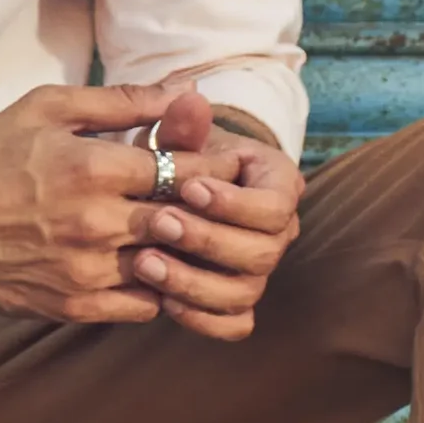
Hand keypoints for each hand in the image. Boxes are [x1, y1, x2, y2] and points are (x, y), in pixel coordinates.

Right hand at [0, 81, 266, 327]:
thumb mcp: (48, 109)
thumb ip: (121, 101)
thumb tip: (184, 91)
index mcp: (94, 168)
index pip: (188, 169)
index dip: (217, 167)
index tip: (233, 165)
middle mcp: (96, 223)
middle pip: (187, 219)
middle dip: (214, 210)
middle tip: (230, 203)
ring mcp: (87, 270)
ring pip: (171, 266)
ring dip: (189, 251)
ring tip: (199, 235)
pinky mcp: (76, 305)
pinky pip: (145, 305)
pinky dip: (159, 287)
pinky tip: (156, 266)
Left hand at [116, 85, 302, 341]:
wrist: (169, 190)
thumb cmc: (176, 157)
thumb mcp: (177, 138)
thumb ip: (184, 126)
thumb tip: (189, 98)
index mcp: (278, 185)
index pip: (274, 205)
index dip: (234, 203)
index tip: (189, 187)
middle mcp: (278, 232)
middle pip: (262, 252)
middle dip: (207, 240)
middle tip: (158, 223)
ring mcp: (258, 270)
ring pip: (246, 292)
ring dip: (194, 281)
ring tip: (144, 262)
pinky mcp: (235, 302)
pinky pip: (233, 324)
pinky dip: (202, 318)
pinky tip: (162, 301)